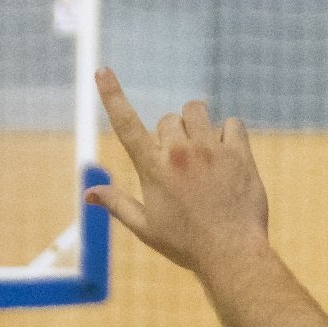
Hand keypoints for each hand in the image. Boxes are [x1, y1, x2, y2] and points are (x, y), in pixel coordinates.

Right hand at [85, 69, 270, 273]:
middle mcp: (179, 154)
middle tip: (183, 166)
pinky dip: (230, 134)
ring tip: (204, 155)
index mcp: (153, 169)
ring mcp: (210, 151)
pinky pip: (232, 123)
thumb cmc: (187, 245)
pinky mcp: (239, 154)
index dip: (112, 95)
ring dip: (197, 125)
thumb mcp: (146, 228)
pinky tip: (229, 156)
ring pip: (197, 111)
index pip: (126, 124)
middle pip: (168, 119)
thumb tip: (89, 193)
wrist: (232, 255)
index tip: (102, 71)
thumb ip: (118, 204)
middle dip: (172, 134)